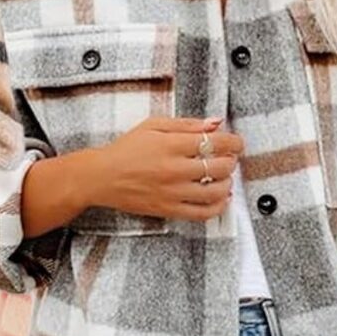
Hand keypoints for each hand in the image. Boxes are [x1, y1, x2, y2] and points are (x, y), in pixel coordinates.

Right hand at [83, 117, 243, 220]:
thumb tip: (215, 123)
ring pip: (216, 190)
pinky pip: (202, 213)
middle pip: (220, 165)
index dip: (234, 142)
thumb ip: (186, 124)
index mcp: (171, 144)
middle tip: (229, 158)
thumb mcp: (152, 126)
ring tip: (224, 177)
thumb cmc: (124, 150)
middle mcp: (174, 169)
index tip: (236, 143)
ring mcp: (172, 192)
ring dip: (227, 182)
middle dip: (231, 160)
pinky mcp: (168, 209)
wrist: (100, 177)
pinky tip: (220, 199)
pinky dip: (218, 206)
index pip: (216, 142)